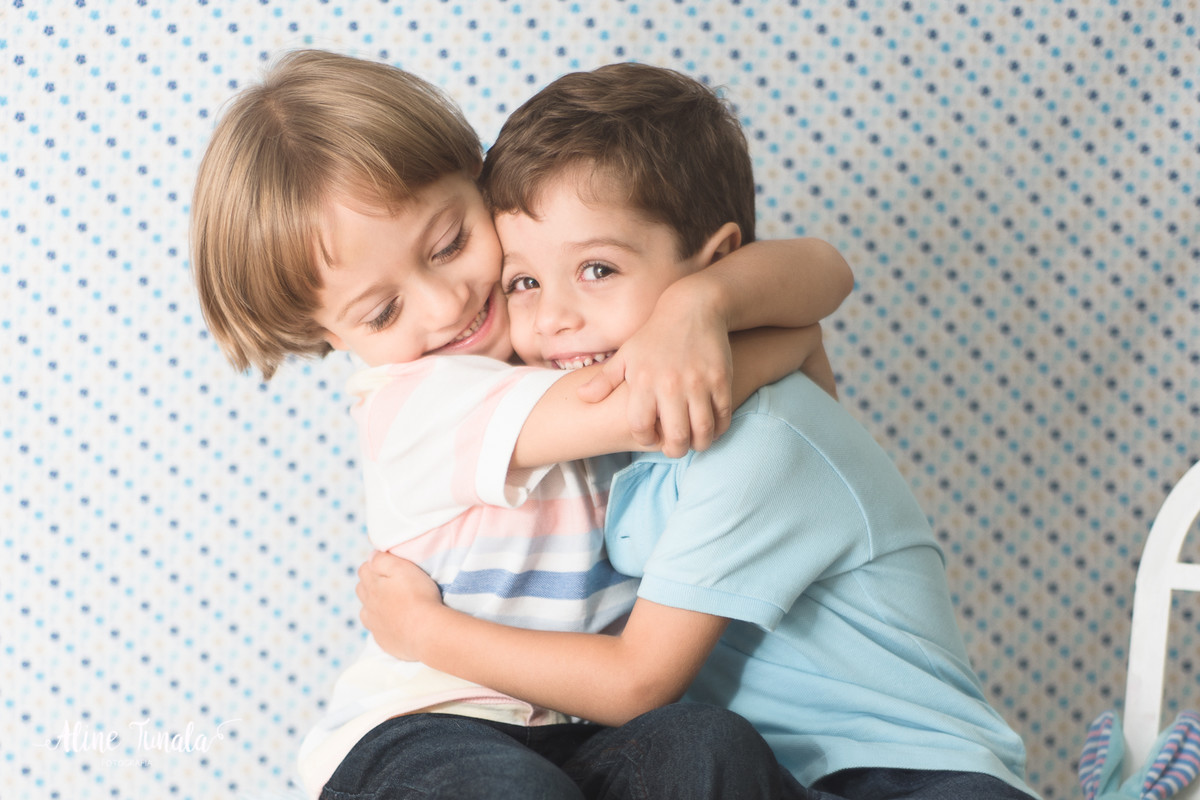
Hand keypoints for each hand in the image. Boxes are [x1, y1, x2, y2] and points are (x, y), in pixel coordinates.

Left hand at [356, 551, 443, 660]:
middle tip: (390, 583)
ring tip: (391, 603)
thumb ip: (383, 560)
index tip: (388, 566)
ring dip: (374, 605)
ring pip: (366, 611)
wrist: (427, 631)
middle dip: (371, 583)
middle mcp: (369, 605)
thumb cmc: (418, 596)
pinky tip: (395, 623)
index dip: (375, 564)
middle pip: (362, 589)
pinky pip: (377, 630)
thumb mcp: (402, 568)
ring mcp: (375, 625)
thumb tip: (371, 556)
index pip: (364, 569)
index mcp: (373, 586)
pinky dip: (382, 625)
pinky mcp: (383, 640)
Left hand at [578, 294, 732, 457]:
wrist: (692, 309)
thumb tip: (582, 398)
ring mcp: (698, 383)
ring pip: (702, 430)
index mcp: (643, 381)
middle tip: (675, 448)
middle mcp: (670, 385)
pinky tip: (712, 428)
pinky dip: (719, 428)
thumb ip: (604, 380)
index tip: (650, 438)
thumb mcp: (626, 354)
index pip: (641, 427)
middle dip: (675, 450)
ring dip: (699, 443)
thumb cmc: (654, 335)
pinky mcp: (721, 380)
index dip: (645, 439)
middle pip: (675, 436)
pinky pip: (723, 415)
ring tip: (695, 442)